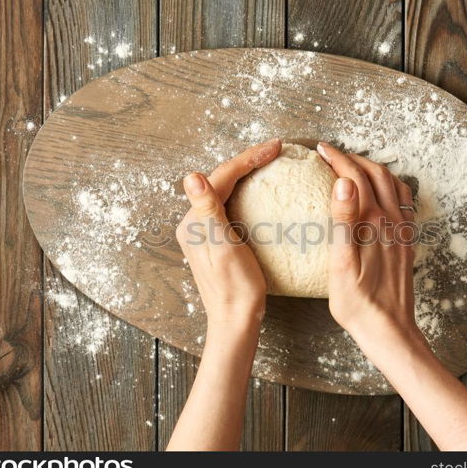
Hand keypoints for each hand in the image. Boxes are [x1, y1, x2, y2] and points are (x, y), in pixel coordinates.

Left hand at [176, 138, 281, 332]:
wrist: (235, 320)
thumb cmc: (235, 288)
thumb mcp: (223, 247)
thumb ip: (207, 210)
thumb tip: (191, 177)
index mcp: (195, 221)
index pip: (221, 177)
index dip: (248, 158)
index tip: (275, 147)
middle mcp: (195, 223)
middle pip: (222, 180)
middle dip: (248, 161)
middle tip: (275, 149)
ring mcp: (205, 232)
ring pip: (226, 190)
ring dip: (247, 173)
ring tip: (269, 162)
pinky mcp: (217, 240)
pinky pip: (231, 205)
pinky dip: (247, 191)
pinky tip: (261, 191)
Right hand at [316, 142, 423, 348]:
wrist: (389, 329)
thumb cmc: (358, 303)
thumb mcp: (341, 265)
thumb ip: (343, 222)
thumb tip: (343, 184)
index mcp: (372, 223)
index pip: (354, 178)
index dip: (337, 159)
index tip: (321, 150)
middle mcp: (391, 222)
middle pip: (376, 175)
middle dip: (354, 158)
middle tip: (333, 154)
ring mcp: (402, 231)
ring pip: (393, 185)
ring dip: (373, 169)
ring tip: (354, 166)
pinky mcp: (406, 242)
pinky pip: (403, 203)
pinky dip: (391, 186)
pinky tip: (381, 193)